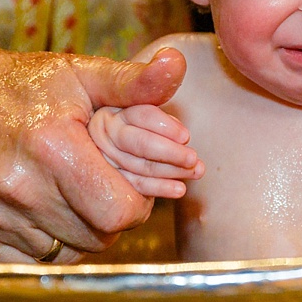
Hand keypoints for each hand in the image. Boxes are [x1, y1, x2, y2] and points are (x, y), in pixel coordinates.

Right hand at [0, 45, 187, 263]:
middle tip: (100, 185)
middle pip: (97, 237)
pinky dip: (44, 244)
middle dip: (111, 216)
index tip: (129, 184)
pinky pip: (29, 263)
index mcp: (51, 146)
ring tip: (70, 192)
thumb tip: (176, 65)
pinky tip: (40, 208)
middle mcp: (15, 185)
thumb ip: (134, 81)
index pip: (120, 213)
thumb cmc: (25, 86)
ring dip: (79, 231)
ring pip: (66, 254)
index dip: (137, 204)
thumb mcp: (82, 75)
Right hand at [89, 103, 203, 198]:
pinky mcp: (110, 180)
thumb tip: (183, 138)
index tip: (186, 137)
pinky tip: (179, 189)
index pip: (143, 116)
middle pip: (140, 142)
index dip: (166, 126)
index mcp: (116, 112)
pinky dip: (160, 187)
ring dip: (171, 170)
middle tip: (193, 158)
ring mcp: (105, 158)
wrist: (110, 156)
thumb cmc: (137, 132)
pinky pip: (136, 184)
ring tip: (195, 172)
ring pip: (140, 165)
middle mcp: (106, 133)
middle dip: (170, 152)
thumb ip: (163, 124)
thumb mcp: (146, 121)